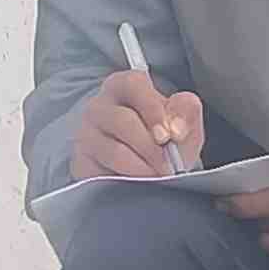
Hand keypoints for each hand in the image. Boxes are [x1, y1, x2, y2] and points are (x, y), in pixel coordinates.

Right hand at [75, 67, 205, 180]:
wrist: (147, 169)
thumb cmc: (164, 140)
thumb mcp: (183, 123)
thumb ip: (187, 113)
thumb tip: (177, 126)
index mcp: (124, 86)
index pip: (133, 85)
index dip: (153, 110)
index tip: (168, 135)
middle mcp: (99, 106)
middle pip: (122, 121)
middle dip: (151, 147)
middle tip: (169, 165)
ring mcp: (86, 134)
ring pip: (113, 150)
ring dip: (141, 167)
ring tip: (158, 177)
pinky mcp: (81, 162)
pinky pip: (102, 173)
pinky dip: (126, 180)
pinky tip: (138, 184)